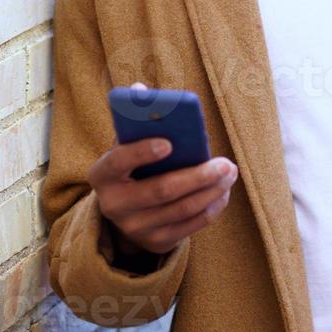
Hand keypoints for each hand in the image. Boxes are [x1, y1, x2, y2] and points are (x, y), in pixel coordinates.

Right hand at [89, 81, 239, 256]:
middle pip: (161, 191)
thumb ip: (133, 121)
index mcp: (102, 174)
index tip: (169, 142)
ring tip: (230, 172)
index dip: (142, 152)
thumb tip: (141, 89)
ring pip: (181, 209)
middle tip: (225, 162)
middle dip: (197, 176)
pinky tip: (223, 191)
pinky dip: (211, 208)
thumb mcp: (124, 146)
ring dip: (211, 190)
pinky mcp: (156, 242)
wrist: (124, 214)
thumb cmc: (130, 167)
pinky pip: (190, 226)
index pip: (119, 161)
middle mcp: (114, 205)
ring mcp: (135, 228)